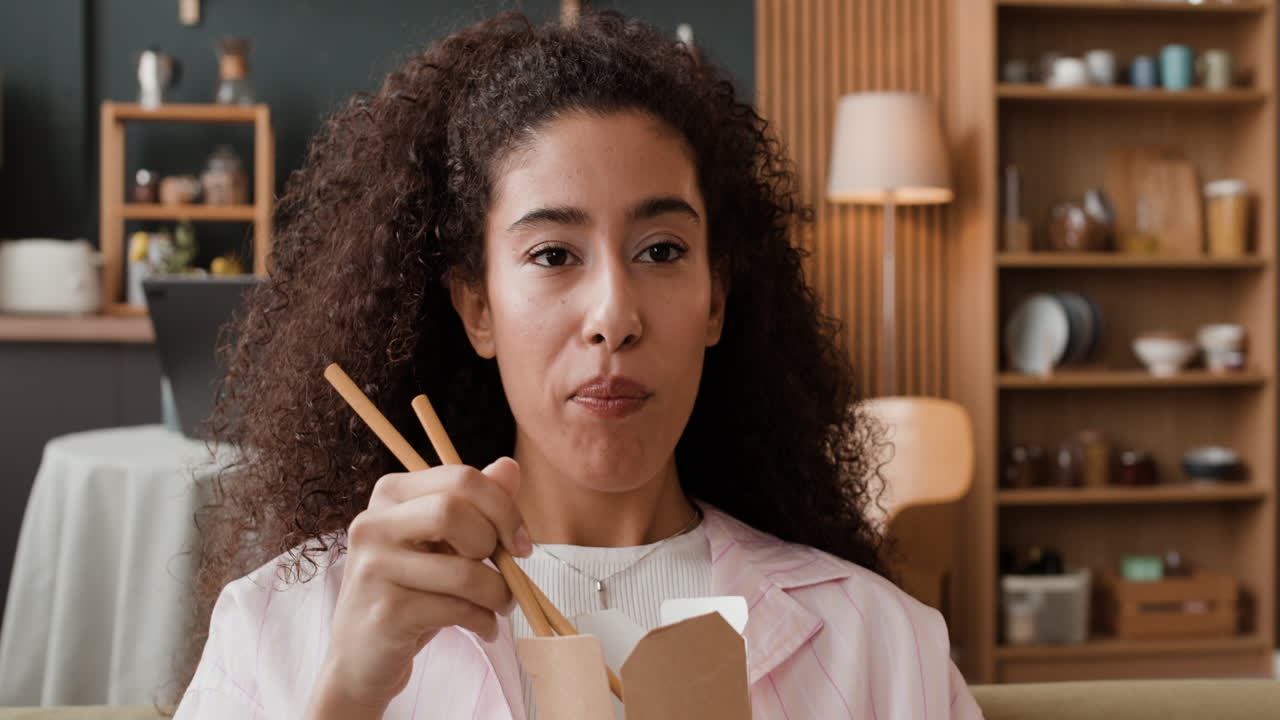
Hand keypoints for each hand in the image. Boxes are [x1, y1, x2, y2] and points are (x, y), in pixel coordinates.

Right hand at [305, 457, 529, 717]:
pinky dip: (483, 621)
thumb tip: (510, 466)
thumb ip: (476, 505)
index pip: (460, 479)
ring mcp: (374, 568)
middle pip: (454, 511)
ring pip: (463, 570)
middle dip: (495, 543)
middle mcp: (373, 523)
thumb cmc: (410, 593)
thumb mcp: (443, 544)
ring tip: (501, 607)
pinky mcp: (385, 611)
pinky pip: (456, 609)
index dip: (503, 507)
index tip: (520, 541)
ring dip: (498, 593)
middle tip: (507, 570)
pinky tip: (483, 628)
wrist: (361, 659)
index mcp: (390, 494)